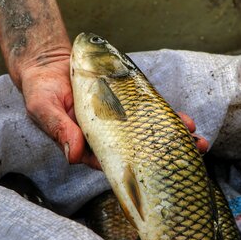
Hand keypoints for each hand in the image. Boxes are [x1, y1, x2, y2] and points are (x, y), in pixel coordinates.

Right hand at [19, 53, 208, 169]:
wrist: (48, 67)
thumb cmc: (42, 92)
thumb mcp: (44, 109)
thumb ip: (60, 129)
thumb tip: (73, 156)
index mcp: (88, 147)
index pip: (114, 164)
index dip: (137, 170)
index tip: (157, 172)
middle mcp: (108, 139)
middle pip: (139, 154)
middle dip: (166, 157)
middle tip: (192, 156)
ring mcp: (120, 124)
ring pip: (149, 137)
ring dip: (174, 140)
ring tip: (198, 142)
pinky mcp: (126, 107)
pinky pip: (149, 116)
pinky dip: (168, 119)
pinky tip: (187, 122)